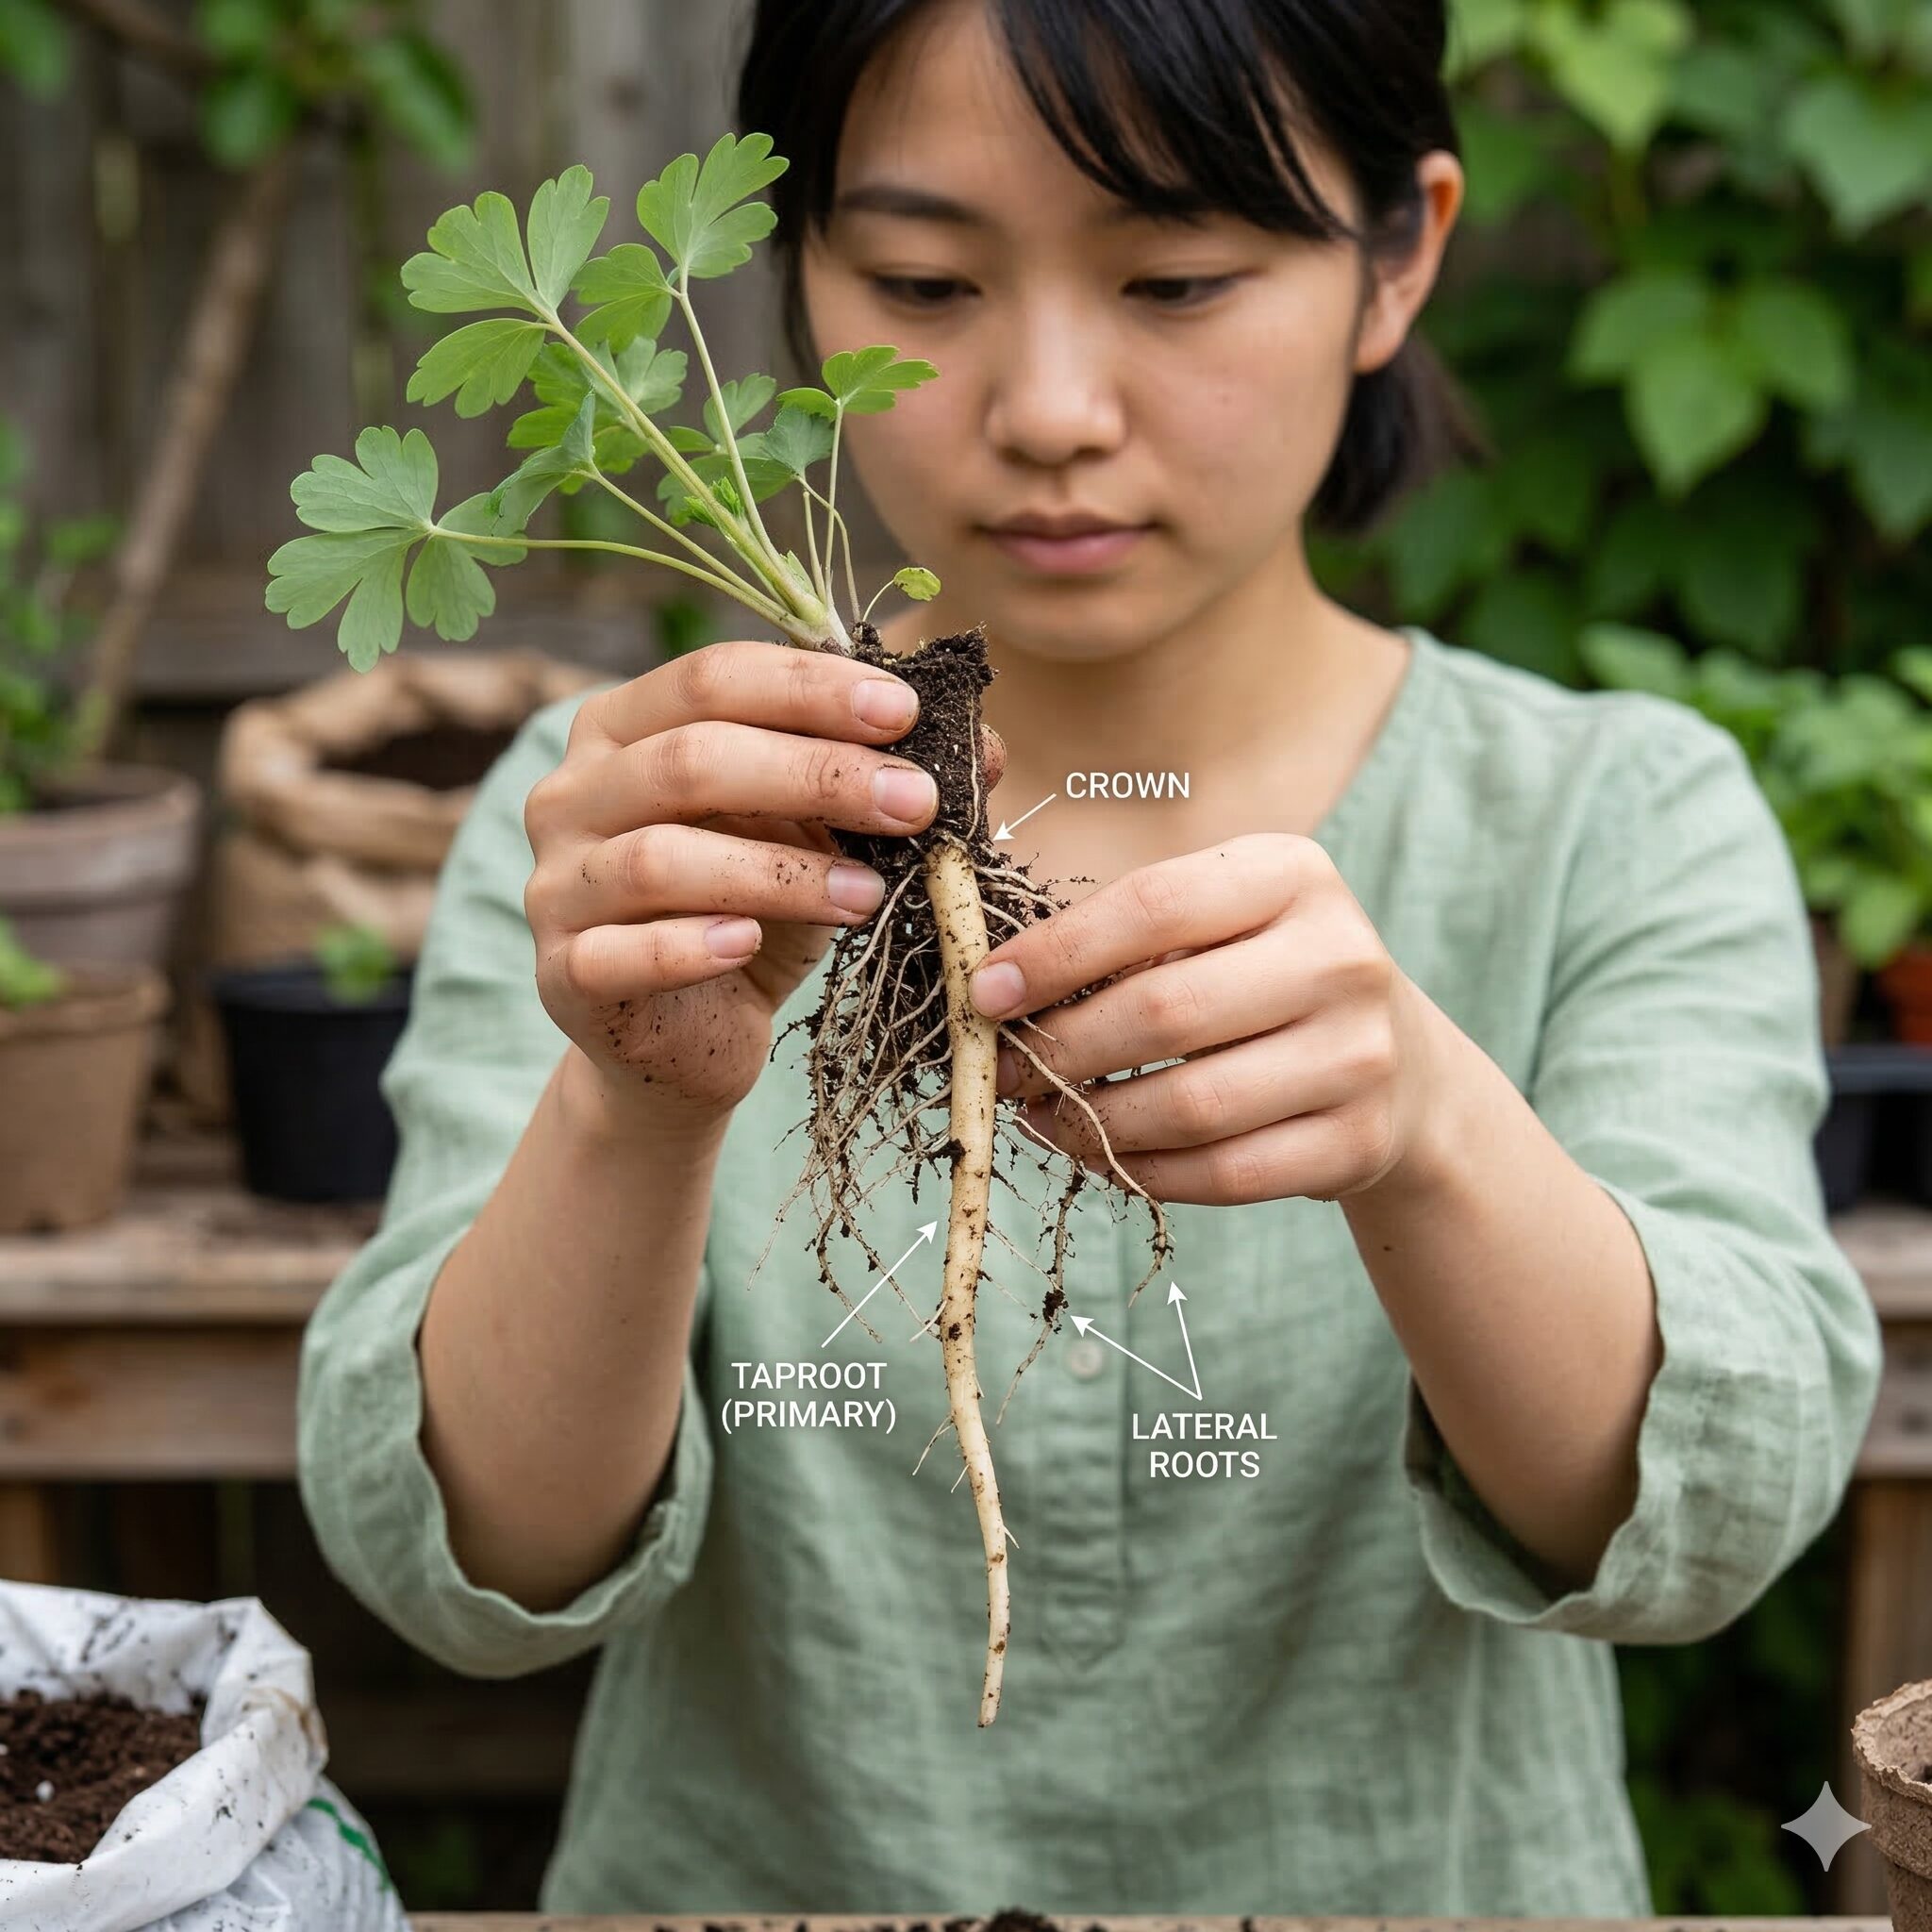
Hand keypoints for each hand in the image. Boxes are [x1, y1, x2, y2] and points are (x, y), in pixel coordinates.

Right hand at [521, 639, 1002, 1131]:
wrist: (688, 1042)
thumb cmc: (755, 911)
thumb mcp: (821, 837)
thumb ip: (880, 781)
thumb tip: (982, 747)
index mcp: (622, 728)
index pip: (710, 678)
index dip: (809, 688)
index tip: (904, 714)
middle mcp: (571, 795)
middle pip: (689, 759)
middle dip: (816, 774)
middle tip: (915, 803)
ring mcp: (555, 886)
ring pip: (660, 858)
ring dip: (780, 870)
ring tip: (868, 892)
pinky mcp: (563, 975)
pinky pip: (622, 953)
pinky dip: (692, 945)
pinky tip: (752, 945)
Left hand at [967, 833, 1443, 1204]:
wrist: (1402, 1064)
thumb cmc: (1266, 976)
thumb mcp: (1220, 921)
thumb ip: (1126, 936)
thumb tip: (996, 988)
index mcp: (1292, 874)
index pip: (1153, 907)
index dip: (1057, 954)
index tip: (986, 993)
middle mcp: (1340, 956)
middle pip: (1165, 1013)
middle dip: (1060, 1050)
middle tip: (1001, 1071)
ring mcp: (1359, 1054)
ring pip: (1190, 1106)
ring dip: (1092, 1121)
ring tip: (1041, 1116)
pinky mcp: (1359, 1141)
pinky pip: (1224, 1173)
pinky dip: (1145, 1171)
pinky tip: (1102, 1156)